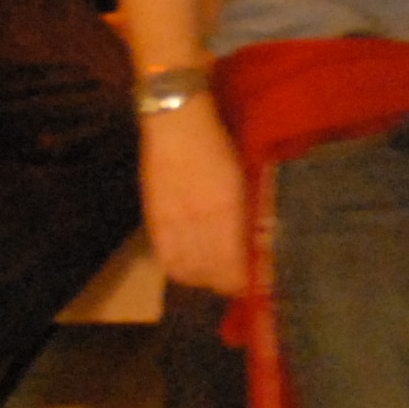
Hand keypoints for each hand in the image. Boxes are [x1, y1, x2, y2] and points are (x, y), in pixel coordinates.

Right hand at [141, 112, 250, 295]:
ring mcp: (174, 223)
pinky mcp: (154, 220)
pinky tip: (187, 263)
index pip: (234, 265)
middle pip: (211, 274)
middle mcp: (200, 222)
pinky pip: (166, 258)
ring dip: (201, 278)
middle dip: (223, 282)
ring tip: (210, 273)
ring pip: (187, 271)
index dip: (241, 281)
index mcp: (227, 211)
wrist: (177, 124)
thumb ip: (246, 214)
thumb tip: (253, 244)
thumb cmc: (218, 146)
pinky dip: (178, 268)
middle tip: (232, 279)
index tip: (249, 282)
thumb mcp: (242, 179)